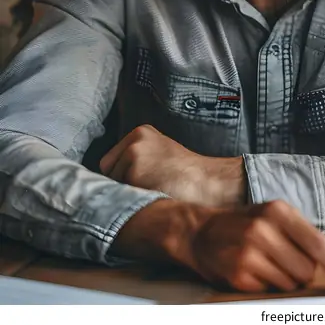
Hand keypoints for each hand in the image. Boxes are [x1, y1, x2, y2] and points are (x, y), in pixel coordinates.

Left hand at [100, 124, 245, 205]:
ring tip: (154, 191)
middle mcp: (133, 139)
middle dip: (122, 184)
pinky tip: (152, 197)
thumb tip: (107, 180)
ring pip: (112, 186)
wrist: (207, 182)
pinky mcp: (134, 173)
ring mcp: (133, 155)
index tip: (142, 182)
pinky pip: (121, 196)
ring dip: (128, 194)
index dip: (122, 177)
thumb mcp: (160, 153)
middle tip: (149, 187)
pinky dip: (133, 202)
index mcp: (140, 132)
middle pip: (108, 172)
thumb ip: (137, 157)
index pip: (110, 161)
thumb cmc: (186, 175)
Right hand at [114, 198, 324, 294]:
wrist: (200, 232)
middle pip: (307, 269)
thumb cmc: (248, 226)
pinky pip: (269, 293)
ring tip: (265, 263)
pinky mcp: (238, 275)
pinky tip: (251, 271)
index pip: (318, 242)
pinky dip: (266, 288)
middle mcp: (264, 229)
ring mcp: (249, 252)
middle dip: (302, 271)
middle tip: (282, 258)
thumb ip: (311, 242)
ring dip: (284, 280)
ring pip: (290, 284)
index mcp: (279, 211)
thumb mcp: (277, 220)